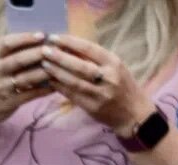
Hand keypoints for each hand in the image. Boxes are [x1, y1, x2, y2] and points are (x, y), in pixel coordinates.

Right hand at [0, 32, 54, 132]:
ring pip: (25, 78)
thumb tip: (41, 40)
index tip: (41, 34)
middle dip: (37, 53)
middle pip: (17, 60)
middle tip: (54, 49)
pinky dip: (43, 90)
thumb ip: (11, 53)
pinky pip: (29, 95)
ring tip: (58, 66)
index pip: (5, 43)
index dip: (24, 38)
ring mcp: (1, 88)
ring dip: (43, 72)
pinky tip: (54, 85)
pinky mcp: (9, 103)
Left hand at [40, 35, 154, 134]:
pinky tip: (49, 81)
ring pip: (74, 81)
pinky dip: (60, 88)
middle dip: (60, 58)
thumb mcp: (114, 67)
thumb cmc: (122, 85)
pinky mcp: (93, 108)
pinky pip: (72, 95)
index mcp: (114, 63)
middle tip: (44, 51)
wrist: (134, 113)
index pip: (90, 49)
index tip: (56, 38)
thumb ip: (96, 59)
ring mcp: (100, 94)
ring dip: (56, 73)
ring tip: (43, 65)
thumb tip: (69, 48)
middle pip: (80, 66)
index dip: (71, 43)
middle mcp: (108, 77)